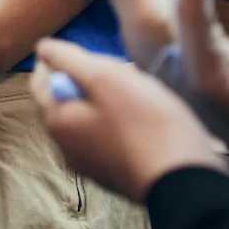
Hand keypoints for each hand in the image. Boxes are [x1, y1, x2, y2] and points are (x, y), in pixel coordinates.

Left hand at [31, 39, 228, 202]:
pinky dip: (125, 121)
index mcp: (57, 124)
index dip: (61, 61)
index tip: (92, 54)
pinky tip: (152, 118)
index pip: (41, 82)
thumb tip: (43, 48)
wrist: (186, 181)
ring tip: (144, 93)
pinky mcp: (117, 173)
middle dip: (93, 79)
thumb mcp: (105, 78)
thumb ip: (69, 59)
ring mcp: (92, 164)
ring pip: (93, 116)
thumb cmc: (146, 124)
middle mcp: (66, 148)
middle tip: (125, 72)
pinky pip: (111, 136)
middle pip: (69, 99)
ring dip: (113, 99)